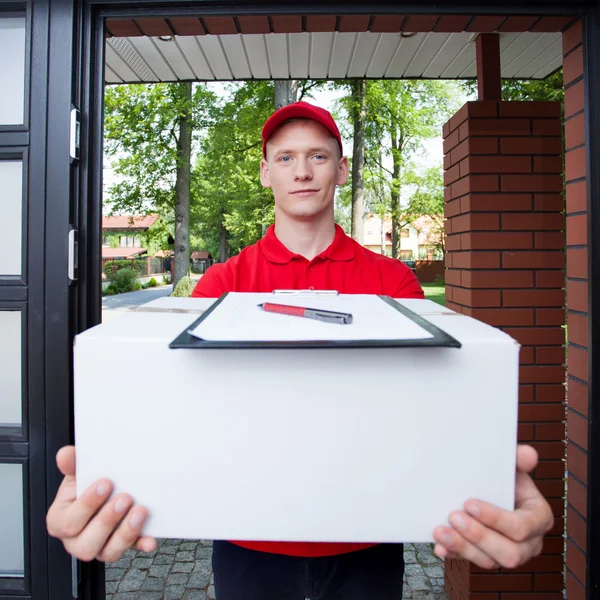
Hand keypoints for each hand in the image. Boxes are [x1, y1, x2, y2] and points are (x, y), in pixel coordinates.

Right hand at [46, 446, 156, 561]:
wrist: (105, 489)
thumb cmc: (86, 485)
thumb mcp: (77, 472)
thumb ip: (71, 464)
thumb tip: (65, 454)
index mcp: (61, 521)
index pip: (69, 521)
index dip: (87, 504)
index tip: (106, 483)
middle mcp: (78, 540)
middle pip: (87, 543)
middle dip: (107, 521)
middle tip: (125, 499)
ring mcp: (100, 546)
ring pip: (108, 552)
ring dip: (125, 533)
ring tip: (140, 511)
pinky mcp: (121, 546)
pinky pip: (132, 550)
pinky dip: (141, 544)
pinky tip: (150, 540)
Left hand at [432, 444, 553, 568]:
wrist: (486, 486)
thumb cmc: (502, 475)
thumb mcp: (510, 465)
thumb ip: (518, 459)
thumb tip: (528, 455)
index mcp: (538, 518)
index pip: (521, 527)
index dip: (496, 519)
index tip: (469, 503)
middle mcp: (529, 543)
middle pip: (510, 553)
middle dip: (479, 536)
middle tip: (453, 516)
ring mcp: (508, 553)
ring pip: (490, 562)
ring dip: (463, 547)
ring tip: (440, 532)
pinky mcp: (487, 557)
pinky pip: (471, 562)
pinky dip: (454, 554)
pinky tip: (439, 547)